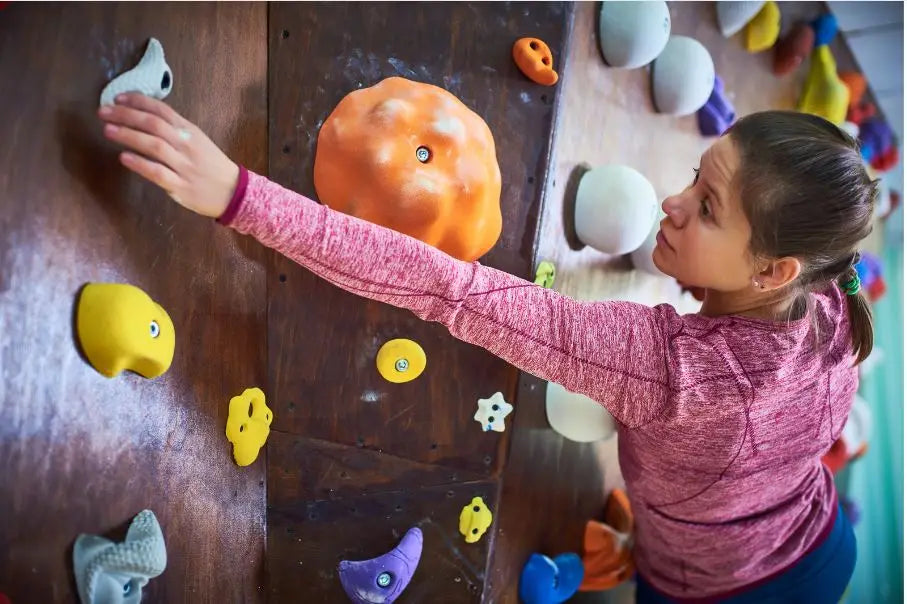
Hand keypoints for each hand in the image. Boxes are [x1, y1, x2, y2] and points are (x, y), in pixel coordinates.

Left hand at [98, 93, 238, 217]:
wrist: (233, 192)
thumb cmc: (211, 165)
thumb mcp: (197, 141)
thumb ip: (174, 130)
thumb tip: (144, 116)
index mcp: (190, 131)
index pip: (162, 110)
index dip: (138, 101)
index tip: (118, 98)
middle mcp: (186, 145)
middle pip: (154, 124)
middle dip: (126, 116)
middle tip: (103, 112)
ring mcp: (184, 166)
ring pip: (155, 146)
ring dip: (129, 136)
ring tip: (108, 131)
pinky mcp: (181, 186)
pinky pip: (158, 173)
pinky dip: (140, 164)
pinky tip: (124, 158)